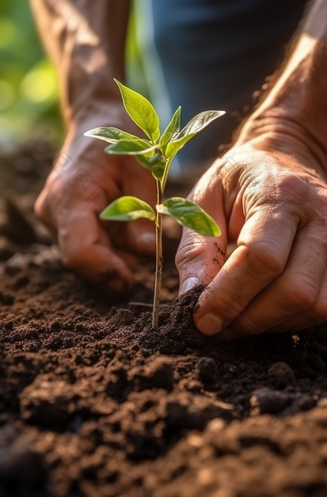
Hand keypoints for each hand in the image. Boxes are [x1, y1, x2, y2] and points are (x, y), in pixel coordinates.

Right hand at [35, 113, 155, 291]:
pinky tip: (121, 225)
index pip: (79, 254)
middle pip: (82, 260)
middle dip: (115, 265)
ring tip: (134, 228)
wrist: (97, 117)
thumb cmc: (123, 138)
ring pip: (83, 255)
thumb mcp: (144, 173)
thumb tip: (147, 255)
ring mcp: (52, 215)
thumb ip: (144, 216)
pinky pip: (83, 244)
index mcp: (71, 195)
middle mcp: (53, 209)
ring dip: (113, 254)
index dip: (106, 272)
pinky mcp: (59, 218)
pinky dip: (107, 244)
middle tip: (144, 249)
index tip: (133, 281)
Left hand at [176, 141, 326, 337]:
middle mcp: (322, 215)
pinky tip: (267, 310)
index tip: (201, 319)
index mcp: (281, 193)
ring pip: (316, 305)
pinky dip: (292, 320)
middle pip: (295, 290)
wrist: (283, 160)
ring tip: (240, 317)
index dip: (229, 297)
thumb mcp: (204, 201)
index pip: (262, 257)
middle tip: (219, 325)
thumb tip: (193, 299)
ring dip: (272, 324)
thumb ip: (196, 249)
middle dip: (250, 319)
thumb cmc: (237, 181)